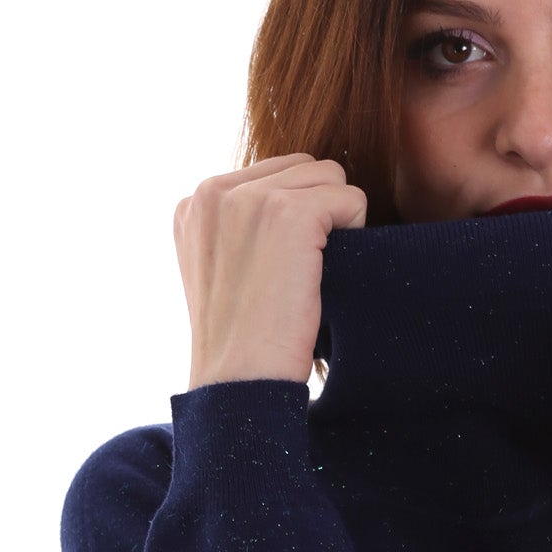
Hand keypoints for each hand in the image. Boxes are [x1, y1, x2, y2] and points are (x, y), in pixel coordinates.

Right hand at [174, 154, 367, 389]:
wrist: (239, 384)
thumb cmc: (242, 341)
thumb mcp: (223, 270)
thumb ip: (243, 227)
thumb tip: (302, 200)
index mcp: (194, 203)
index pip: (272, 174)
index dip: (297, 215)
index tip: (285, 265)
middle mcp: (212, 191)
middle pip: (303, 168)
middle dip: (320, 211)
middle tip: (307, 270)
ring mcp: (248, 199)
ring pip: (330, 177)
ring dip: (338, 220)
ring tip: (316, 272)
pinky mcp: (289, 214)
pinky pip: (351, 197)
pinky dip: (356, 232)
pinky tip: (329, 273)